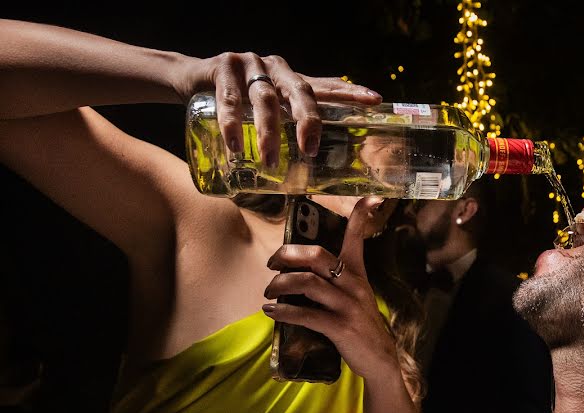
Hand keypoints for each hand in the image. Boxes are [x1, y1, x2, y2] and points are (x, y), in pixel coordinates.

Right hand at [178, 52, 381, 162]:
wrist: (190, 80)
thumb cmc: (238, 100)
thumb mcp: (268, 109)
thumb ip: (289, 125)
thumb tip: (316, 159)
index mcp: (292, 79)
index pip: (325, 86)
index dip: (349, 93)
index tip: (374, 100)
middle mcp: (276, 68)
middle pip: (300, 91)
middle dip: (308, 120)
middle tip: (310, 150)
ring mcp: (250, 64)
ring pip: (265, 99)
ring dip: (267, 132)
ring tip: (268, 160)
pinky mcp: (221, 67)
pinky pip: (229, 100)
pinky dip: (232, 123)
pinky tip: (234, 144)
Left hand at [263, 197, 398, 380]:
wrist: (379, 360)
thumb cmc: (359, 326)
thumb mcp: (354, 297)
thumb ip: (334, 281)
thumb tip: (298, 272)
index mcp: (357, 274)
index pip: (358, 238)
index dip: (361, 215)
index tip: (370, 196)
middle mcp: (354, 285)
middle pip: (317, 256)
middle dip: (287, 256)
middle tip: (272, 265)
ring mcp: (348, 306)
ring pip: (308, 283)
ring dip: (280, 285)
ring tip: (269, 292)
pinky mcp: (341, 328)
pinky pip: (307, 314)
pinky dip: (284, 312)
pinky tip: (271, 311)